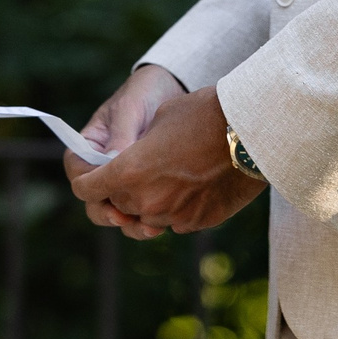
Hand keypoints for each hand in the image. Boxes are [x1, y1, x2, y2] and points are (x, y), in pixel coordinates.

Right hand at [63, 64, 184, 231]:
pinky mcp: (145, 190)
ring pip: (116, 213)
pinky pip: (141, 213)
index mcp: (88, 147)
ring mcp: (123, 182)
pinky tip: (164, 222)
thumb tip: (113, 163)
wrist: (173, 91)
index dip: (88, 187)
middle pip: (93, 201)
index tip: (107, 192)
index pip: (78, 174)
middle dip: (107, 213)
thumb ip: (121, 135)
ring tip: (149, 227)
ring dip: (129, 224)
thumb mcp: (130, 109)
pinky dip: (148, 221)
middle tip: (124, 217)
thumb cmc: (144, 94)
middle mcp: (101, 170)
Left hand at [70, 84, 264, 238]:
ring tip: (166, 176)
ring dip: (149, 202)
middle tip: (136, 170)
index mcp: (127, 171)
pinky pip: (175, 221)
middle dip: (120, 189)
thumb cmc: (202, 115)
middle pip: (116, 204)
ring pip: (146, 217)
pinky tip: (192, 184)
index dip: (86, 179)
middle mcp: (145, 201)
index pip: (85, 189)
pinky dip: (176, 207)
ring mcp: (172, 216)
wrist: (252, 131)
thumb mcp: (160, 121)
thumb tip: (124, 161)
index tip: (92, 174)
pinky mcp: (198, 223)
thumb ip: (133, 148)